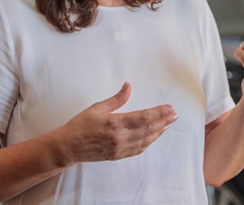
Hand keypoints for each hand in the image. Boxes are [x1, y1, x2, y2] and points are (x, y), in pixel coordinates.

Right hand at [59, 82, 177, 162]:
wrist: (68, 147)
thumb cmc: (80, 125)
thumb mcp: (97, 108)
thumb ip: (116, 99)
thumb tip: (128, 86)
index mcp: (115, 123)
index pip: (144, 117)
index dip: (159, 112)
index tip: (169, 108)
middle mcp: (120, 137)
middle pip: (149, 129)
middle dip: (164, 121)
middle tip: (175, 115)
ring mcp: (120, 148)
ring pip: (146, 140)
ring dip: (159, 131)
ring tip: (168, 124)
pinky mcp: (119, 155)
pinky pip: (139, 149)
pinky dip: (149, 142)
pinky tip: (154, 136)